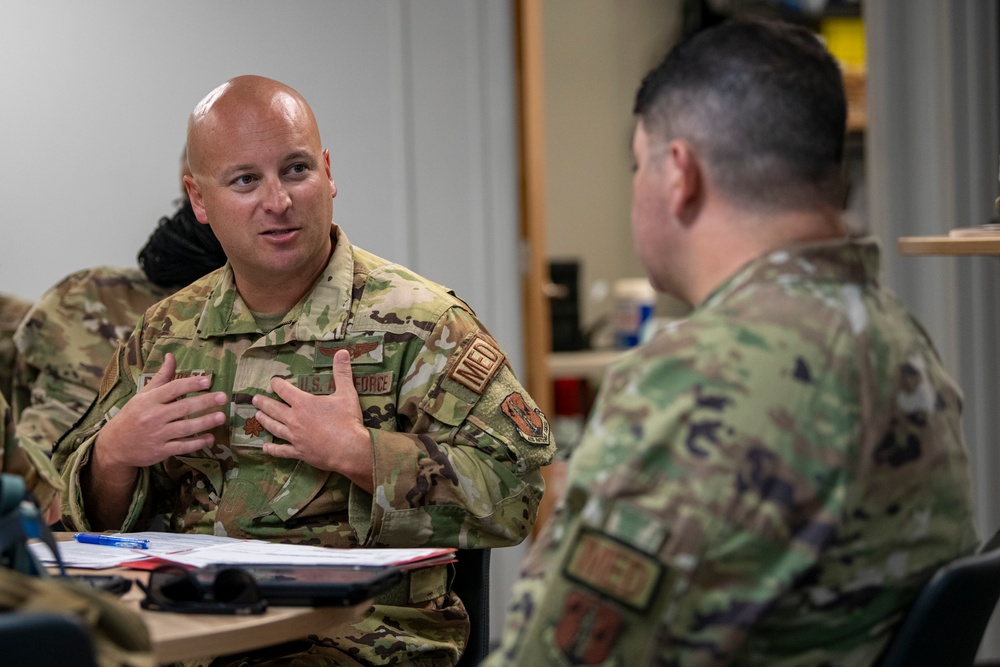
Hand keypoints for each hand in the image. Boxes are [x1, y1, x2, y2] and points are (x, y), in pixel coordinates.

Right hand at [95, 353, 227, 471]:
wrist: (114, 445)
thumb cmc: (133, 415)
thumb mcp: (144, 395)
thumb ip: (161, 377)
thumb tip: (171, 356)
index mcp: (149, 400)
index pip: (173, 389)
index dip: (191, 384)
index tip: (208, 381)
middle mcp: (153, 416)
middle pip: (183, 408)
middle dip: (204, 402)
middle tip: (223, 397)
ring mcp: (157, 435)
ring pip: (185, 428)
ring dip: (204, 422)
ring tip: (221, 417)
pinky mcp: (160, 451)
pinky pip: (182, 447)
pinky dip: (197, 443)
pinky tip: (210, 438)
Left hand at [253, 349, 373, 491]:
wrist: (349, 449)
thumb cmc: (347, 420)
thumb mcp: (347, 393)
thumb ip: (342, 372)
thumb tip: (342, 351)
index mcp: (304, 403)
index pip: (285, 390)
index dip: (277, 384)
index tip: (273, 381)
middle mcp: (294, 419)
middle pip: (274, 409)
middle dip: (264, 403)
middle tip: (255, 399)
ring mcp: (295, 437)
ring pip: (274, 427)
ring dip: (265, 421)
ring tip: (257, 416)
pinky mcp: (299, 452)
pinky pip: (282, 450)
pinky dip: (272, 449)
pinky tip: (265, 448)